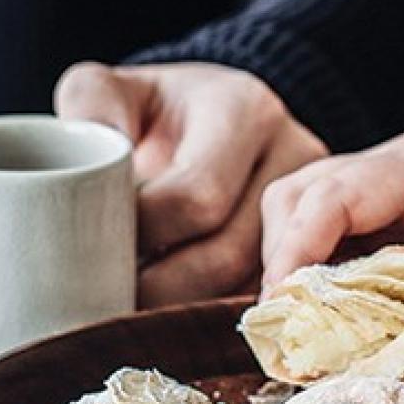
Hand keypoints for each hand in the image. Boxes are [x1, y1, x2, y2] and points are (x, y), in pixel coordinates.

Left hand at [54, 61, 325, 305]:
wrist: (201, 121)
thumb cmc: (148, 113)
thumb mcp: (110, 87)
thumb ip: (90, 106)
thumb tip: (94, 167)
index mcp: (242, 109)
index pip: (196, 195)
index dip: (142, 235)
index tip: (96, 249)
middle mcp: (292, 153)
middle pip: (228, 253)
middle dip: (161, 288)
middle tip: (108, 301)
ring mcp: (313, 205)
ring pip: (249, 287)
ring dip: (186, 310)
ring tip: (136, 312)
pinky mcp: (313, 247)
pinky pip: (262, 298)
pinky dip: (214, 315)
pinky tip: (174, 316)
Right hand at [260, 117, 403, 343]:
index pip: (341, 189)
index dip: (301, 244)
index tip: (286, 307)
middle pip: (302, 196)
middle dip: (281, 262)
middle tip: (290, 340)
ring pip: (312, 217)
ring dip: (298, 275)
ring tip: (307, 344)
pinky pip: (346, 244)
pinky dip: (329, 286)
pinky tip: (342, 335)